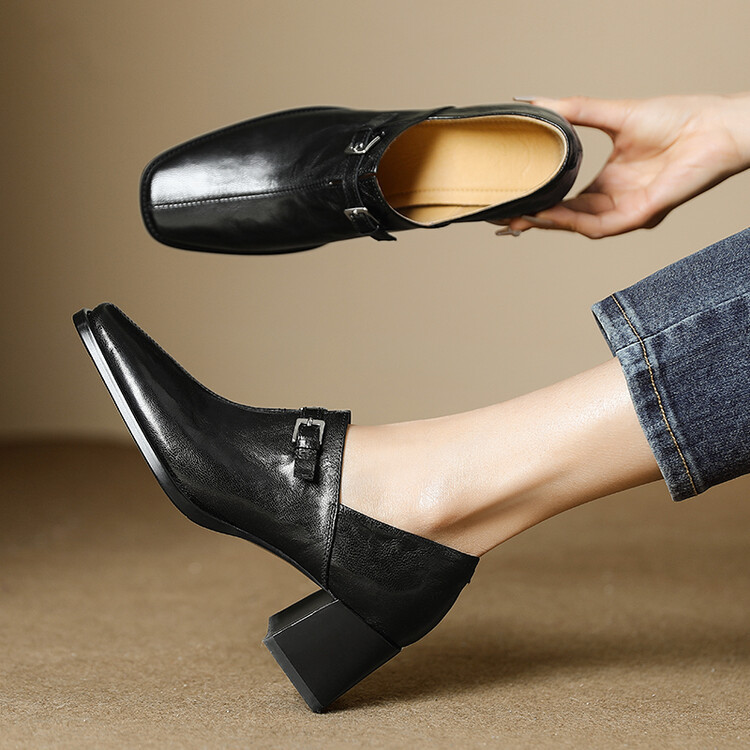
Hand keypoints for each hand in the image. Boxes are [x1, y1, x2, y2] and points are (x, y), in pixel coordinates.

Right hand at [500, 93, 749, 238]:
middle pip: (567, 217)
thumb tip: (536, 101)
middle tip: (504, 216)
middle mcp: (615, 199)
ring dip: (548, 223)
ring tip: (520, 216)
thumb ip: (574, 110)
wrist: (717, 126)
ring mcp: (626, 210)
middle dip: (535, 219)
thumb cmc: (678, 118)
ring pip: (578, 225)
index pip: (567, 198)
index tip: (512, 199)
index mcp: (610, 181)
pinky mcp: (640, 215)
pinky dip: (573, 223)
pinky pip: (600, 226)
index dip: (539, 201)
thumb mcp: (614, 113)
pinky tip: (551, 215)